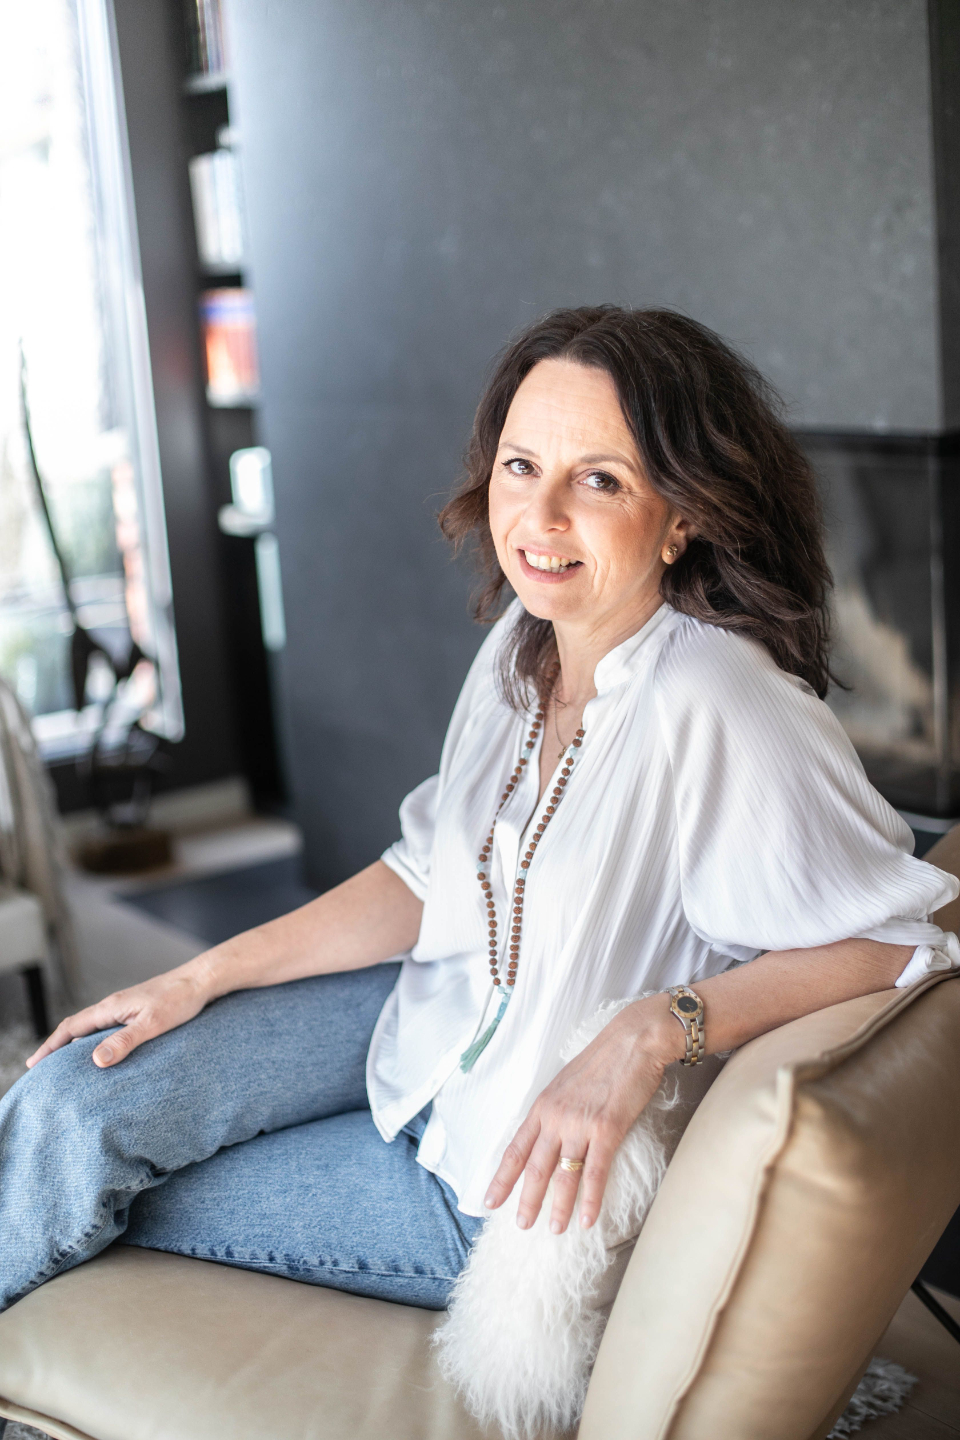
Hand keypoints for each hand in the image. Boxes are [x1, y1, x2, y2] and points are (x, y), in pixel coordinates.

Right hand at [26, 961, 213, 1069]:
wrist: (201, 980)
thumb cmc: (180, 1000)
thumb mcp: (152, 1024)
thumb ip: (124, 1041)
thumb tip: (96, 1061)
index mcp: (111, 1007)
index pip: (71, 1028)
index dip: (51, 1046)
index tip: (34, 1064)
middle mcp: (113, 1005)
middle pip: (76, 1027)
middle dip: (57, 1046)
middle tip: (42, 1068)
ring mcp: (125, 1007)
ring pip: (91, 1026)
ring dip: (75, 1043)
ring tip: (65, 1064)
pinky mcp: (137, 1010)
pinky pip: (106, 1026)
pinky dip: (94, 1039)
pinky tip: (101, 1050)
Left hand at [483, 994, 682, 1232]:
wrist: (633, 1041)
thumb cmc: (604, 1060)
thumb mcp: (567, 1083)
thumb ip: (556, 1109)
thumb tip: (551, 1133)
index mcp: (543, 1106)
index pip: (516, 1148)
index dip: (502, 1178)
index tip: (490, 1201)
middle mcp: (556, 1117)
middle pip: (534, 1167)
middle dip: (526, 1200)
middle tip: (521, 1225)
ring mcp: (580, 1124)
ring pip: (562, 1174)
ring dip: (557, 1206)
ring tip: (553, 1229)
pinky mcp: (607, 1129)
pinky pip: (595, 1172)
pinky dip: (590, 1199)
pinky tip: (587, 1220)